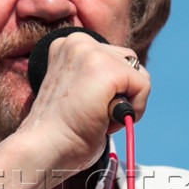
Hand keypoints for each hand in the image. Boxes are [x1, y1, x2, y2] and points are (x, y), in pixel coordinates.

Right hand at [15, 32, 148, 174]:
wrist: (44, 147)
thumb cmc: (60, 131)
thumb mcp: (77, 90)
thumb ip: (95, 78)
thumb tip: (128, 82)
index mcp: (67, 44)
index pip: (112, 58)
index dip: (110, 90)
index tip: (87, 107)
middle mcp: (78, 41)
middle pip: (129, 62)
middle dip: (121, 93)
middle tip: (94, 114)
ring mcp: (92, 53)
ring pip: (139, 74)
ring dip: (127, 102)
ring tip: (98, 117)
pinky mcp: (108, 70)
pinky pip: (144, 86)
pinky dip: (135, 110)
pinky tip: (107, 120)